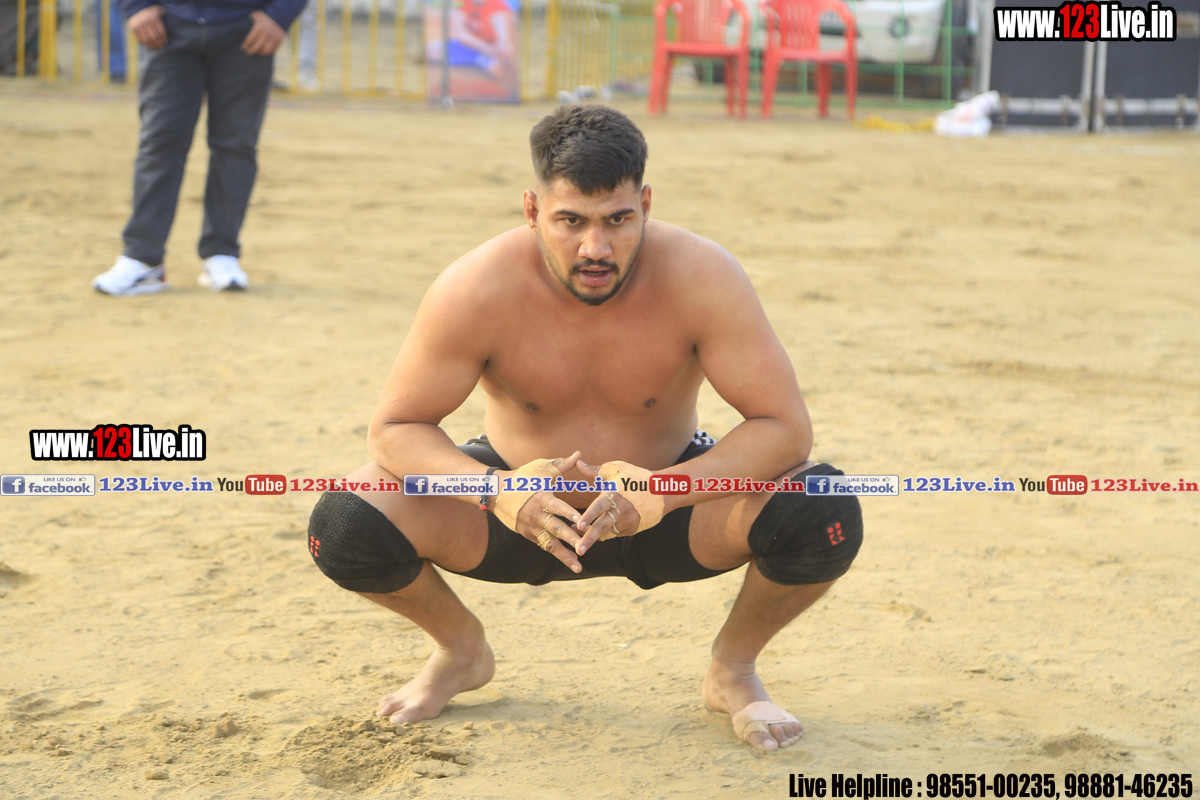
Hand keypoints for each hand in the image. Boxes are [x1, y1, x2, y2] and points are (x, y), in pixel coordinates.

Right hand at [128, 5, 166, 49]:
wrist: (136, 8)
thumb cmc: (150, 12)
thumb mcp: (157, 11)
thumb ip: (162, 16)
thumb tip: (166, 20)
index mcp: (154, 18)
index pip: (161, 32)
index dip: (164, 38)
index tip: (165, 42)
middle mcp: (146, 22)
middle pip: (155, 37)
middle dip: (159, 44)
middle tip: (161, 46)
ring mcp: (139, 25)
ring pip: (147, 39)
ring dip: (152, 45)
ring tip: (155, 47)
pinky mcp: (133, 28)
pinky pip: (140, 39)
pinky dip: (145, 43)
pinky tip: (148, 44)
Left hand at [242, 10, 285, 55]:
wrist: (278, 16)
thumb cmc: (264, 16)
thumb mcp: (255, 16)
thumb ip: (250, 21)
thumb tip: (243, 28)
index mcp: (259, 27)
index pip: (250, 39)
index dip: (246, 45)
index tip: (243, 48)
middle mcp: (266, 34)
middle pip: (257, 47)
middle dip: (251, 51)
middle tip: (248, 53)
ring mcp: (274, 38)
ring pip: (266, 50)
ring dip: (260, 53)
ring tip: (256, 54)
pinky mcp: (279, 41)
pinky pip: (273, 50)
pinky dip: (268, 52)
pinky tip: (264, 52)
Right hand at [494, 453, 586, 572]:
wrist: (497, 491)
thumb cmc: (523, 477)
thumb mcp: (541, 468)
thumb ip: (563, 465)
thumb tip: (579, 454)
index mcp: (541, 497)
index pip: (557, 506)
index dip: (568, 513)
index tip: (580, 520)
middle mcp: (536, 514)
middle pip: (555, 528)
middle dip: (571, 538)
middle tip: (584, 546)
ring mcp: (531, 527)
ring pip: (550, 543)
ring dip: (564, 555)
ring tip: (578, 566)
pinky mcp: (528, 534)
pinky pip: (544, 545)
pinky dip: (556, 553)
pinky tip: (569, 560)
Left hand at [573, 460, 665, 553]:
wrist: (661, 490)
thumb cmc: (635, 477)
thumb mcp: (616, 470)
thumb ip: (594, 470)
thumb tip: (578, 461)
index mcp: (615, 494)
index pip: (599, 507)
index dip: (589, 516)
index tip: (578, 525)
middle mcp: (622, 509)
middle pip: (602, 527)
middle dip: (589, 539)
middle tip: (578, 550)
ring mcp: (628, 521)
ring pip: (608, 532)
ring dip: (594, 538)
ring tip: (581, 545)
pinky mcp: (633, 529)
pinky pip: (615, 533)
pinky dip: (605, 534)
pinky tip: (596, 534)